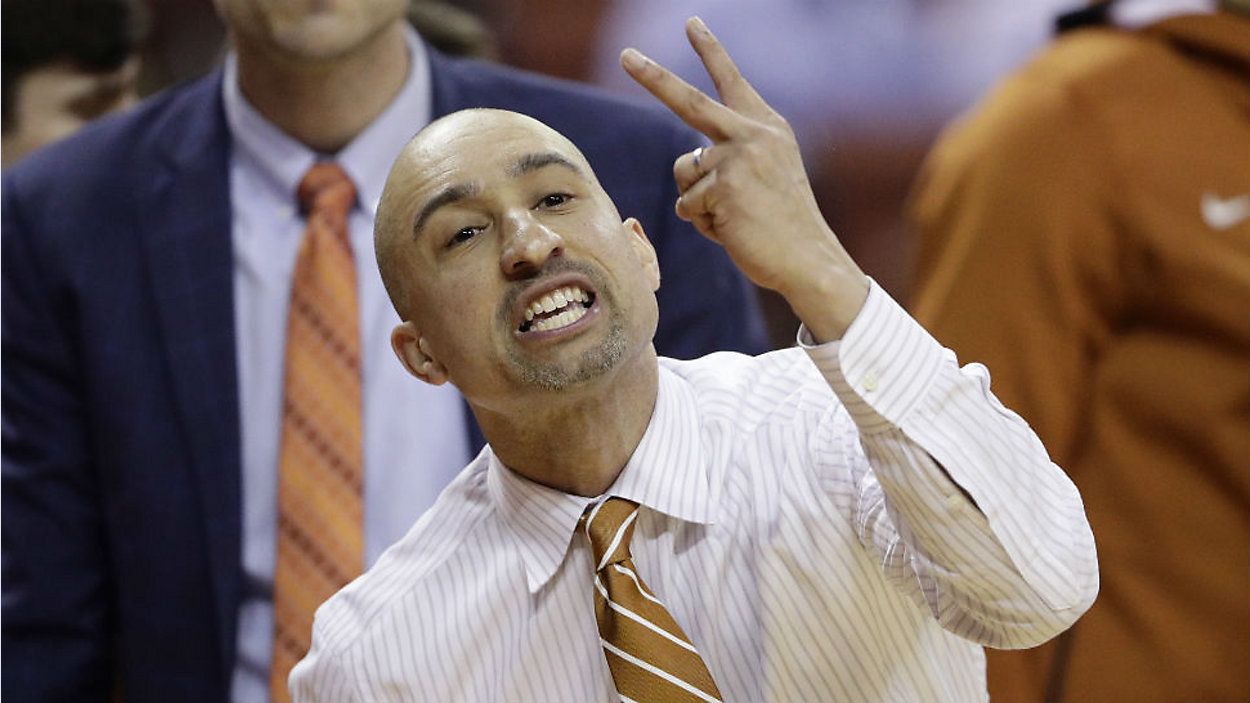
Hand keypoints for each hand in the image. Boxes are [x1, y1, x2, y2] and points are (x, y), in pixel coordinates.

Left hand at [621, 17, 868, 340]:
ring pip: (685, 174)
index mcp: (767, 127)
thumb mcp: (763, 176)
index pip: (731, 82)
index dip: (710, 51)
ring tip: (737, 217)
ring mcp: (737, 158)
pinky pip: (688, 205)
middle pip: (688, 101)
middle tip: (624, 54)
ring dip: (700, 203)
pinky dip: (704, 224)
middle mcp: (753, 134)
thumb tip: (684, 161)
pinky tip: (735, 230)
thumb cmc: (782, 224)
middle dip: (653, 76)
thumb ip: (727, 157)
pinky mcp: (723, 187)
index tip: (691, 23)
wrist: (808, 258)